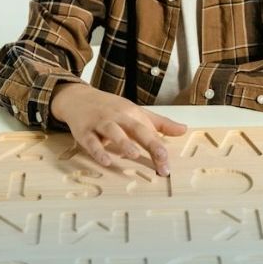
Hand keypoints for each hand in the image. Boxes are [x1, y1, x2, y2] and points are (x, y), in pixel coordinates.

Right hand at [49, 84, 186, 176]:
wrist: (78, 98)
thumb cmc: (110, 108)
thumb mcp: (136, 112)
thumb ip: (160, 124)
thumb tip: (183, 130)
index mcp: (133, 114)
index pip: (150, 132)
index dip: (160, 149)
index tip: (167, 165)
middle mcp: (118, 117)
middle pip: (136, 129)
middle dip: (150, 144)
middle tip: (161, 160)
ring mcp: (101, 123)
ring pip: (113, 131)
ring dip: (123, 142)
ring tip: (134, 154)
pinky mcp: (84, 131)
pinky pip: (91, 141)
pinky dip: (98, 151)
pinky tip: (105, 161)